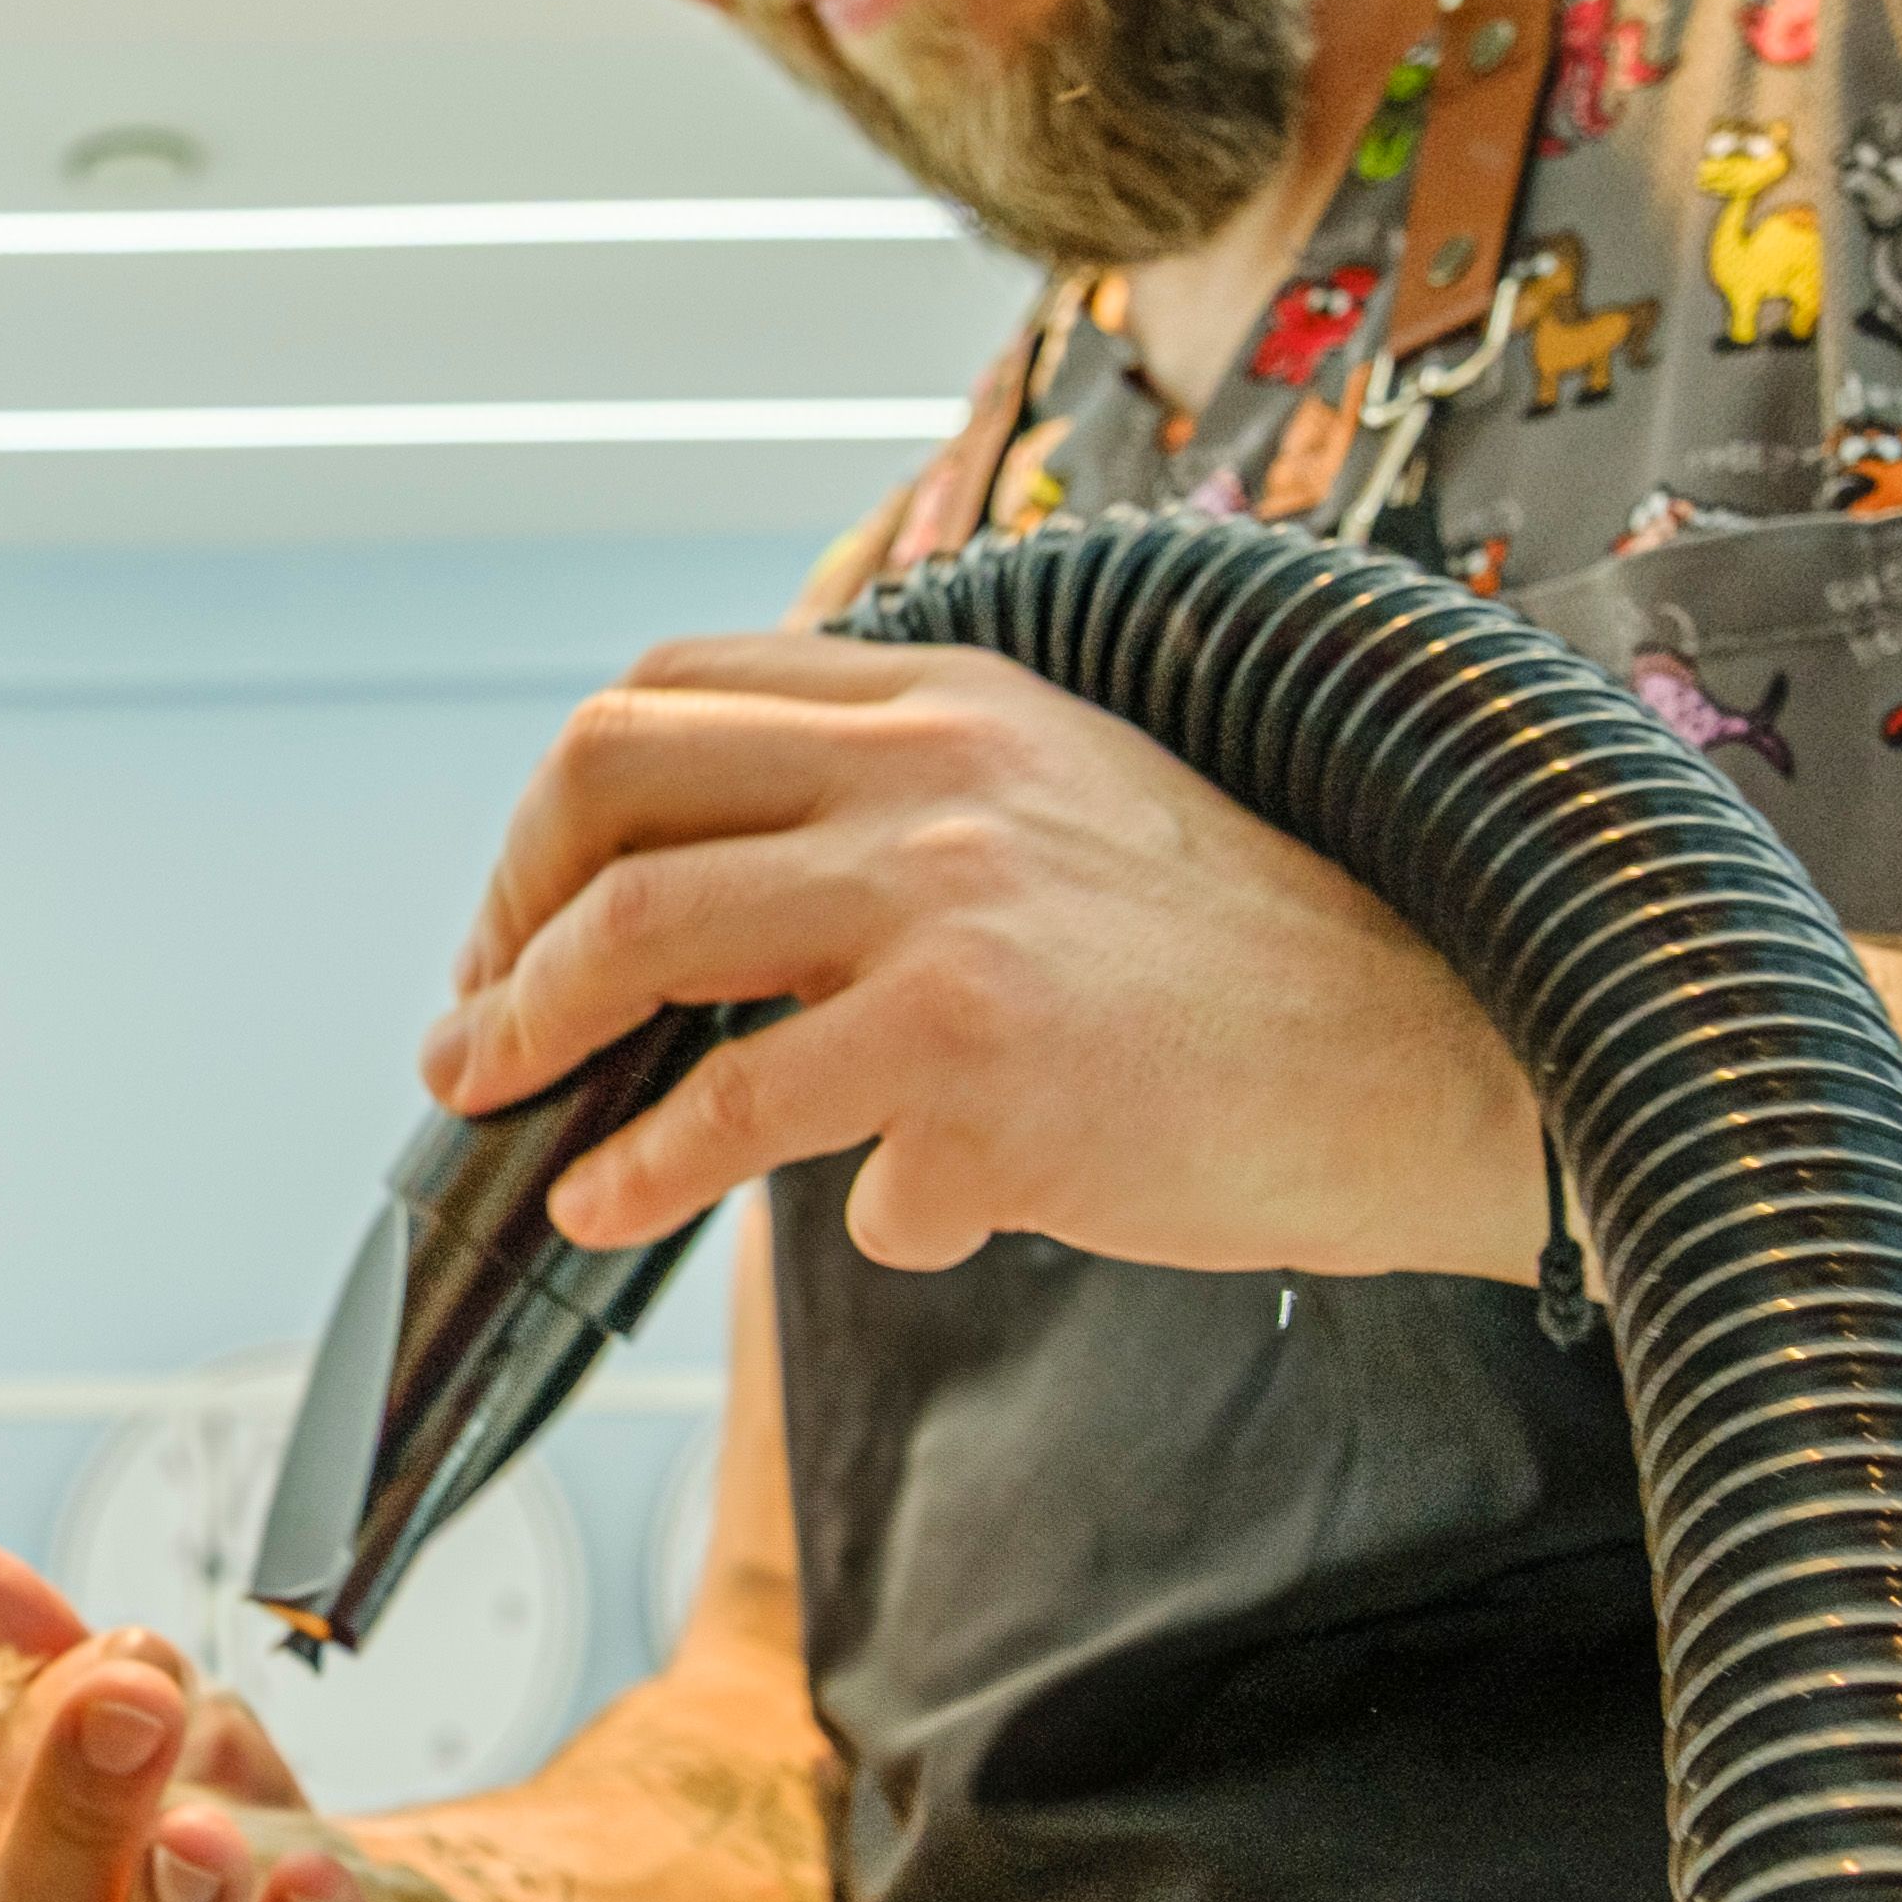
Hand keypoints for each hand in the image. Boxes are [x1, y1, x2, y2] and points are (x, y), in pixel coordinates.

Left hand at [413, 634, 1542, 1282]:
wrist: (1421, 1062)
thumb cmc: (1236, 980)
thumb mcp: (1065, 819)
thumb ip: (902, 833)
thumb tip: (718, 944)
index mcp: (948, 703)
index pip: (670, 691)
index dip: (559, 814)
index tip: (528, 919)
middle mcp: (935, 776)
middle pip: (611, 787)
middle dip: (507, 915)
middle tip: (480, 1025)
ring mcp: (949, 910)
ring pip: (644, 935)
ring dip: (533, 1031)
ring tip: (505, 1111)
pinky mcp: (972, 1061)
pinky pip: (746, 1118)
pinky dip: (651, 1174)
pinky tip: (614, 1209)